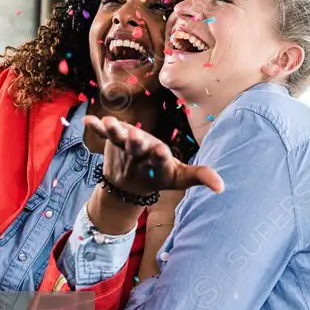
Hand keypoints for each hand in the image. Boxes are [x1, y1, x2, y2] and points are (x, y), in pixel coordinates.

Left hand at [84, 116, 223, 196]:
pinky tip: (87, 121)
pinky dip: (95, 128)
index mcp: (157, 163)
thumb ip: (200, 177)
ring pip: (118, 139)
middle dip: (135, 142)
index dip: (160, 156)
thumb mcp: (180, 178)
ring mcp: (123, 148)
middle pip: (137, 148)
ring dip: (113, 131)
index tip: (161, 151)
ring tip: (108, 122)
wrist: (126, 187)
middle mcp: (140, 155)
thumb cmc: (158, 176)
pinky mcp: (112, 141)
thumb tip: (222, 187)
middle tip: (134, 136)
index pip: (160, 160)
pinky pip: (102, 134)